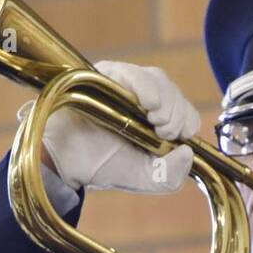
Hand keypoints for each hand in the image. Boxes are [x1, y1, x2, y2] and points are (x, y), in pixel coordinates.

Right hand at [18, 60, 198, 193]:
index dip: (186, 122)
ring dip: (166, 102)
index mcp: (154, 119)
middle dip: (177, 114)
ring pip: (159, 80)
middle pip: (174, 92)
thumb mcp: (144, 178)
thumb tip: (188, 152)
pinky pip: (134, 74)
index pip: (184, 111)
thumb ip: (171, 176)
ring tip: (154, 120)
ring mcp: (125, 84)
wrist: (64, 162)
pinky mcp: (107, 74)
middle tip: (162, 132)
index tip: (171, 138)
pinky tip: (148, 104)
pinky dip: (147, 88)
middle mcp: (142, 97)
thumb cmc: (101, 166)